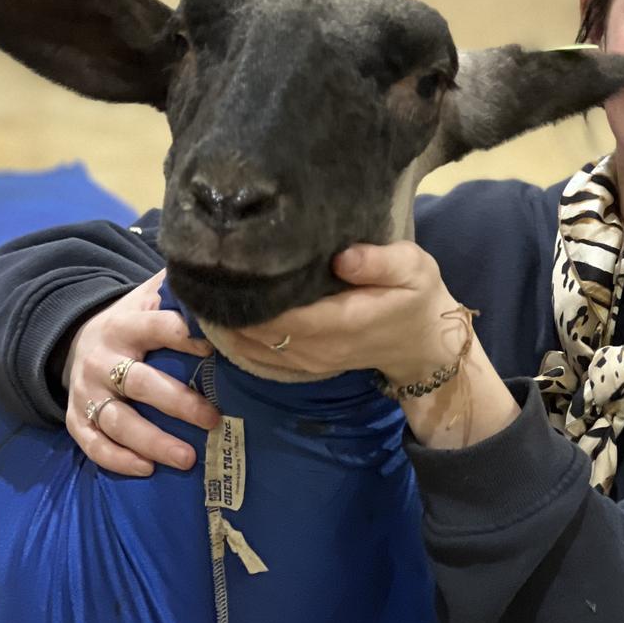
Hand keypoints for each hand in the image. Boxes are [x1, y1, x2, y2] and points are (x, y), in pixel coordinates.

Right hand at [63, 269, 219, 476]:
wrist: (76, 339)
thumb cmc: (133, 322)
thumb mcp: (149, 297)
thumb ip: (178, 288)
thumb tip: (223, 273)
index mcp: (125, 324)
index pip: (157, 327)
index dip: (185, 335)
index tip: (216, 348)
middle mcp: (103, 359)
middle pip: (139, 383)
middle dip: (177, 403)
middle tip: (213, 419)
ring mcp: (86, 391)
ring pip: (118, 420)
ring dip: (152, 442)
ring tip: (187, 459)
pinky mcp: (76, 418)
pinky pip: (92, 444)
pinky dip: (117, 460)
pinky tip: (146, 470)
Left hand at [228, 244, 518, 449]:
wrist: (425, 345)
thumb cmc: (418, 298)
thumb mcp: (413, 269)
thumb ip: (379, 263)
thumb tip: (342, 258)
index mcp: (341, 322)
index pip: (281, 315)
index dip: (246, 297)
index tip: (221, 266)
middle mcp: (318, 348)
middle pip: (256, 333)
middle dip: (226, 307)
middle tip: (198, 271)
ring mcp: (308, 361)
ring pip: (251, 348)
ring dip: (225, 324)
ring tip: (201, 289)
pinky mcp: (303, 364)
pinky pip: (258, 358)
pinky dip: (234, 341)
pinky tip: (218, 316)